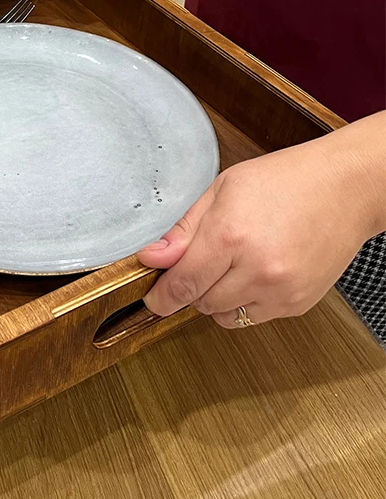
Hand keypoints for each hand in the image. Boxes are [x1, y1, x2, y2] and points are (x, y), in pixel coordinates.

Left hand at [137, 116, 384, 327]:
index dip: (161, 296)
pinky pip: (253, 318)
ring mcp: (280, 290)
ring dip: (215, 298)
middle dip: (190, 287)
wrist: (346, 188)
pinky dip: (243, 302)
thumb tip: (153, 257)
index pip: (182, 283)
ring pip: (224, 316)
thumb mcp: (221, 190)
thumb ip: (183, 229)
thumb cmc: (285, 181)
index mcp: (230, 235)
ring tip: (230, 265)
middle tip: (199, 262)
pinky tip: (253, 272)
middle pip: (200, 302)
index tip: (152, 299)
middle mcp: (256, 268)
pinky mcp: (298, 304)